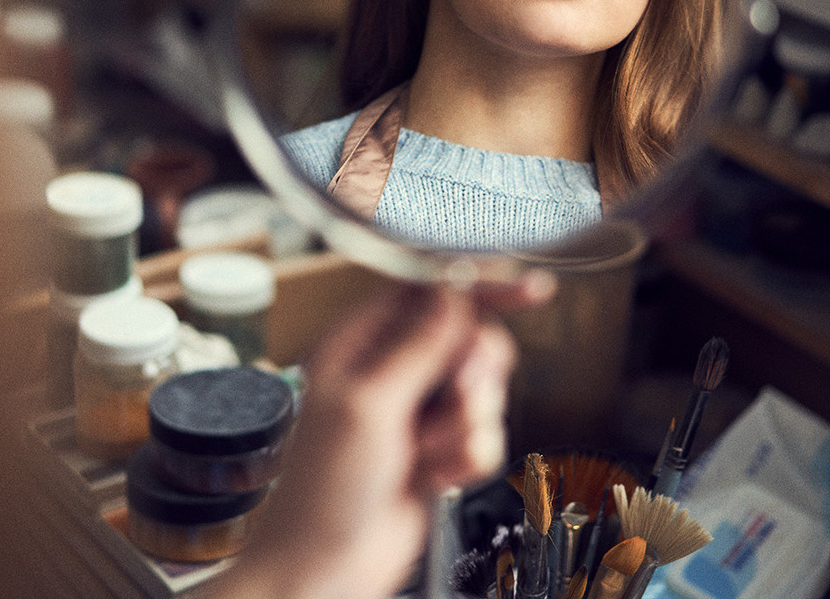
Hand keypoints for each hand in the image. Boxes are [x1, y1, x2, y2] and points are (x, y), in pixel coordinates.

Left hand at [223, 285, 519, 598]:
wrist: (325, 569)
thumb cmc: (323, 490)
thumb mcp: (369, 405)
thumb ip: (417, 346)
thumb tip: (453, 294)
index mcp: (364, 342)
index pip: (432, 291)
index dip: (482, 287)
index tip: (532, 291)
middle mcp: (396, 369)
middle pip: (470, 337)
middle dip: (472, 374)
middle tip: (455, 397)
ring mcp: (420, 409)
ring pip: (483, 389)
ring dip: (463, 426)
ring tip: (426, 451)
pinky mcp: (441, 448)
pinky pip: (486, 436)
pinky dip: (466, 460)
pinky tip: (432, 477)